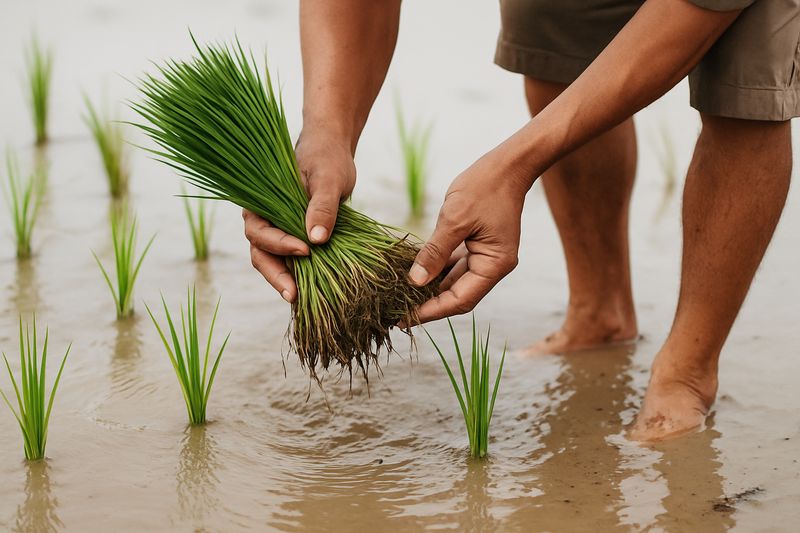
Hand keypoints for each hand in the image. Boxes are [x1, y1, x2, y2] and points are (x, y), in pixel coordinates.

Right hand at [244, 129, 355, 302]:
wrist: (332, 154)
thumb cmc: (327, 159)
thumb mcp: (328, 179)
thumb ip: (322, 206)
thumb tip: (317, 240)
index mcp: (262, 202)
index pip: (260, 232)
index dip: (280, 244)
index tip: (305, 250)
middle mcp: (264, 219)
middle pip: (261, 253)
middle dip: (276, 275)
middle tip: (293, 295)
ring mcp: (278, 230)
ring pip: (273, 261)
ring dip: (286, 279)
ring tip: (301, 300)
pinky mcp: (294, 238)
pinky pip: (291, 260)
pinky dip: (300, 274)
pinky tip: (312, 292)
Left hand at [408, 151, 527, 322]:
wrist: (507, 164)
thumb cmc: (484, 187)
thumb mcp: (454, 219)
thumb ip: (435, 252)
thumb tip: (415, 281)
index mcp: (495, 265)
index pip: (460, 300)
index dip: (431, 311)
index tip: (404, 318)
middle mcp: (493, 266)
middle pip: (457, 295)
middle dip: (428, 304)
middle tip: (396, 311)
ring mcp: (487, 257)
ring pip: (455, 281)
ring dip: (431, 288)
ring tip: (401, 296)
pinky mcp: (479, 246)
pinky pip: (455, 265)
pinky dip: (437, 269)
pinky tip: (414, 273)